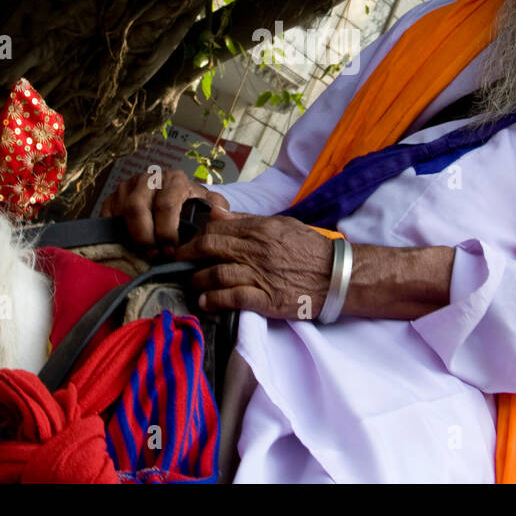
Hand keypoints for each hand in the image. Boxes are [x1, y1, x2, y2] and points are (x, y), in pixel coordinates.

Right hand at [100, 167, 229, 251]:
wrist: (175, 197)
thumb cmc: (192, 205)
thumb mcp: (209, 204)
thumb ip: (218, 209)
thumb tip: (217, 213)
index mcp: (174, 179)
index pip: (166, 205)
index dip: (167, 232)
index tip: (171, 252)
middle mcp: (149, 178)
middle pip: (138, 208)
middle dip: (146, 237)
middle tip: (155, 255)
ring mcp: (128, 186)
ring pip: (123, 211)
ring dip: (132, 236)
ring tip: (144, 253)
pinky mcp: (112, 197)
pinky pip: (108, 216)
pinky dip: (115, 233)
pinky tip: (128, 246)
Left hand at [180, 207, 334, 319]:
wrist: (337, 275)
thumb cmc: (310, 249)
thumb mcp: (282, 225)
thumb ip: (247, 221)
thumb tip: (216, 213)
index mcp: (260, 229)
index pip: (217, 228)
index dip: (196, 235)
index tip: (187, 242)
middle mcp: (256, 250)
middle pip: (210, 248)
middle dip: (188, 255)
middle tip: (178, 261)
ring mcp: (259, 275)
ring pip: (216, 274)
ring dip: (198, 279)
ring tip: (192, 283)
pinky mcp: (265, 299)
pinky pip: (231, 298)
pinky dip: (213, 300)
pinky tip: (204, 302)